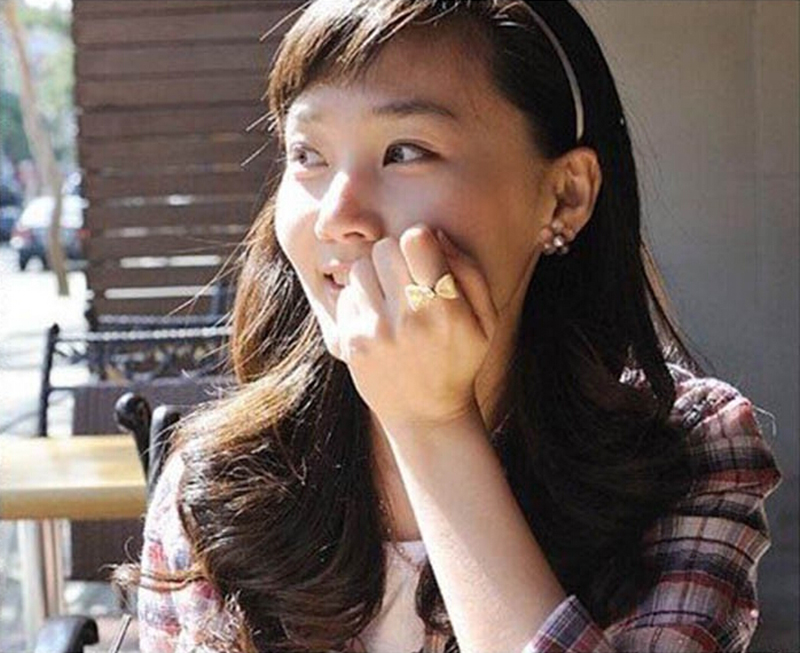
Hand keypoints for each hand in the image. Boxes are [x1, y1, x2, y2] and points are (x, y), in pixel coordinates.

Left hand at [335, 224, 497, 433]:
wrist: (425, 415)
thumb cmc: (459, 360)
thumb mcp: (485, 320)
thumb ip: (468, 271)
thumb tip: (433, 233)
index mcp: (447, 310)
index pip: (415, 240)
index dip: (420, 242)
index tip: (423, 257)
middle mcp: (409, 320)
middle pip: (384, 248)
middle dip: (396, 257)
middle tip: (406, 280)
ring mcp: (376, 332)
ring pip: (361, 269)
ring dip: (375, 278)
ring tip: (391, 303)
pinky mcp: (351, 342)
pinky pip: (347, 296)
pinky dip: (361, 302)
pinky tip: (378, 323)